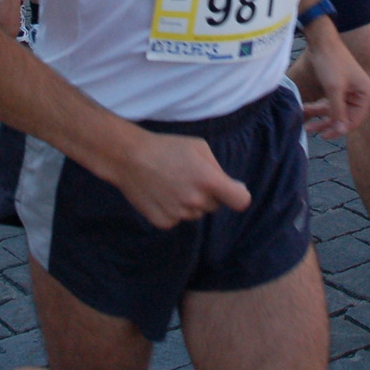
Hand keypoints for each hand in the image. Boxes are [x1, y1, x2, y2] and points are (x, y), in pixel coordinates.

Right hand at [114, 130, 250, 229]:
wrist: (129, 157)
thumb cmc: (166, 147)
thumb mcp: (199, 147)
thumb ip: (218, 169)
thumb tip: (235, 188)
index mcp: (208, 180)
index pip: (240, 201)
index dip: (239, 195)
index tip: (234, 190)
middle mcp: (195, 201)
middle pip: (215, 205)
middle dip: (208, 194)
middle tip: (189, 177)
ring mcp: (178, 214)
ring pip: (196, 213)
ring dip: (190, 202)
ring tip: (172, 182)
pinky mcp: (163, 222)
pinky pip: (178, 219)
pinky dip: (173, 209)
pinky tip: (161, 193)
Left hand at [304, 34, 369, 139]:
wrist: (322, 42)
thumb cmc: (331, 62)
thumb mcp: (334, 89)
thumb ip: (338, 111)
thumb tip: (340, 131)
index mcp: (367, 93)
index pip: (355, 120)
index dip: (339, 129)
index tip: (323, 135)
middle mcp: (362, 94)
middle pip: (345, 117)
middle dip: (327, 123)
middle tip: (309, 130)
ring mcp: (351, 91)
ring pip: (336, 112)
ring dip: (320, 117)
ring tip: (305, 124)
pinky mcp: (341, 89)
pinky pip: (331, 104)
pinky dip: (319, 108)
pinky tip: (306, 110)